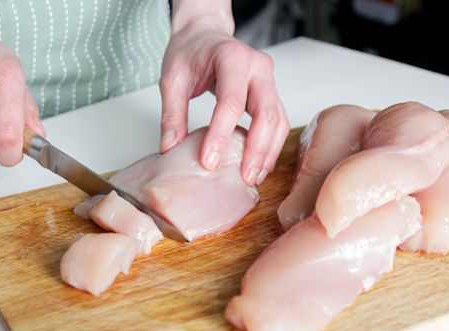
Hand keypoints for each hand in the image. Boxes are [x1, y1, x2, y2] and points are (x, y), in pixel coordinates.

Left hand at [159, 2, 289, 185]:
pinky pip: (277, 122)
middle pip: (266, 114)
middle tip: (244, 178)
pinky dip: (270, 146)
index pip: (231, 102)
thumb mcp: (172, 78)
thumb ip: (172, 114)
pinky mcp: (270, 93)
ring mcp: (268, 80)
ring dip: (268, 152)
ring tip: (253, 178)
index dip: (221, 134)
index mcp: (232, 57)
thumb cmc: (190, 51)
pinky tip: (258, 165)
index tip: (209, 161)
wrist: (204, 33)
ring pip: (278, 121)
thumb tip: (170, 149)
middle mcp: (257, 67)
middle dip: (256, 150)